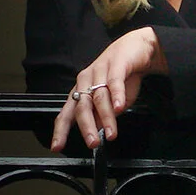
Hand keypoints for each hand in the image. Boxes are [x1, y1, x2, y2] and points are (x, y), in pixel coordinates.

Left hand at [51, 27, 166, 151]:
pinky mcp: (117, 63)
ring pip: (99, 97)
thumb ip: (101, 115)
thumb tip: (95, 130)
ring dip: (106, 117)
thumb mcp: (110, 100)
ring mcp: (100, 70)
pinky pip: (115, 81)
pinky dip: (116, 95)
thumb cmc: (122, 75)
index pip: (67, 113)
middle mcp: (87, 80)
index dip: (61, 130)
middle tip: (92, 143)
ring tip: (111, 133)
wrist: (139, 47)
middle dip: (86, 126)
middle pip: (82, 106)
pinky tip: (119, 107)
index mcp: (82, 90)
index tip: (57, 146)